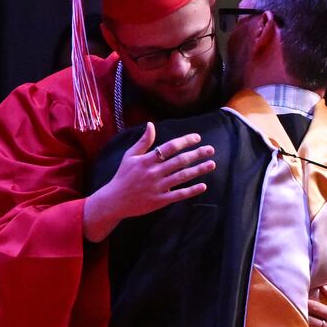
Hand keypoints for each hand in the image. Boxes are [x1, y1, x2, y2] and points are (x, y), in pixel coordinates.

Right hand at [82, 123, 214, 241]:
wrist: (114, 201)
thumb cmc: (122, 176)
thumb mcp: (129, 156)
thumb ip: (143, 141)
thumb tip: (151, 124)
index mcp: (146, 160)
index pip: (169, 147)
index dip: (185, 141)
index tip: (197, 138)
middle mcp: (153, 173)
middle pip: (180, 161)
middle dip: (197, 154)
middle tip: (211, 149)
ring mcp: (157, 187)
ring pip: (182, 177)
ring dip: (199, 170)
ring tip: (211, 164)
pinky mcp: (159, 201)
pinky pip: (178, 195)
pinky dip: (191, 191)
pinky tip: (203, 185)